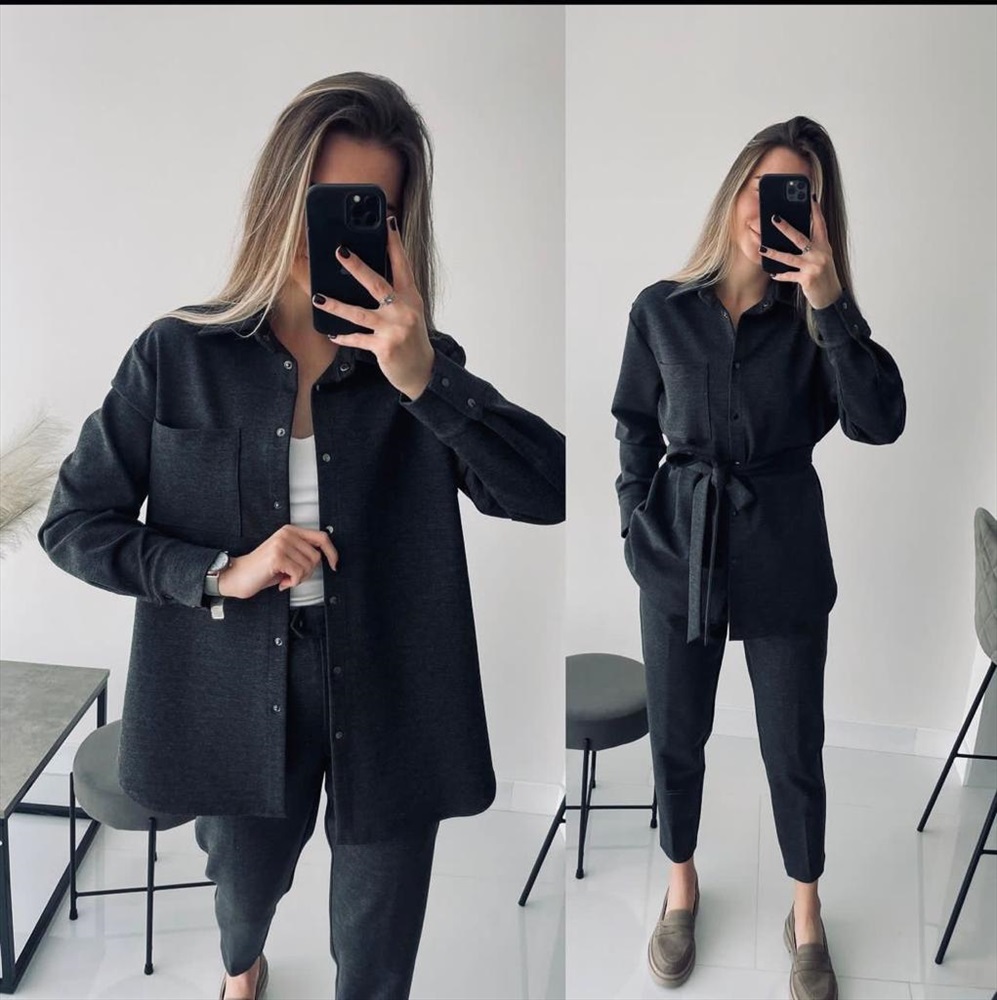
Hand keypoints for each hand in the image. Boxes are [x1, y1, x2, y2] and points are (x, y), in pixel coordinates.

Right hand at [218, 525, 338, 598]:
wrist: (238, 576)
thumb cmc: (263, 569)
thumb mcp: (286, 555)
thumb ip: (303, 551)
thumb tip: (325, 556)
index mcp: (290, 531)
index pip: (322, 537)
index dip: (332, 552)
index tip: (334, 565)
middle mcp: (286, 534)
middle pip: (316, 557)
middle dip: (308, 572)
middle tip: (292, 576)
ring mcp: (281, 544)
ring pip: (308, 566)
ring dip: (298, 578)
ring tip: (284, 578)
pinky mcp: (277, 557)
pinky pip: (298, 574)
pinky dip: (292, 583)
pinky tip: (281, 582)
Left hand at [310, 217, 435, 400]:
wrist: (422, 371)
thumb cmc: (412, 338)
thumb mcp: (410, 311)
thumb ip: (395, 294)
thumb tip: (367, 275)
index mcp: (411, 297)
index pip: (403, 264)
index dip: (395, 242)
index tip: (388, 221)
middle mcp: (403, 310)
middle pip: (377, 283)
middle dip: (358, 267)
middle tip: (340, 251)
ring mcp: (393, 329)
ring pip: (359, 313)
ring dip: (337, 305)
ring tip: (319, 298)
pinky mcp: (384, 347)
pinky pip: (357, 338)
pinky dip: (343, 336)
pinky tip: (331, 333)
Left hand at [760, 197, 842, 309]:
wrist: (831, 296)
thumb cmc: (824, 275)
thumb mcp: (823, 257)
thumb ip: (813, 246)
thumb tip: (795, 234)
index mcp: (825, 246)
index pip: (820, 224)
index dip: (815, 210)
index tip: (810, 197)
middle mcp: (820, 254)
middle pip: (800, 237)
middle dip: (786, 227)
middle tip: (774, 218)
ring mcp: (813, 266)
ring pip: (789, 257)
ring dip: (774, 253)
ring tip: (762, 248)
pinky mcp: (807, 279)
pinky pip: (789, 275)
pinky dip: (780, 275)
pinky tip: (772, 273)